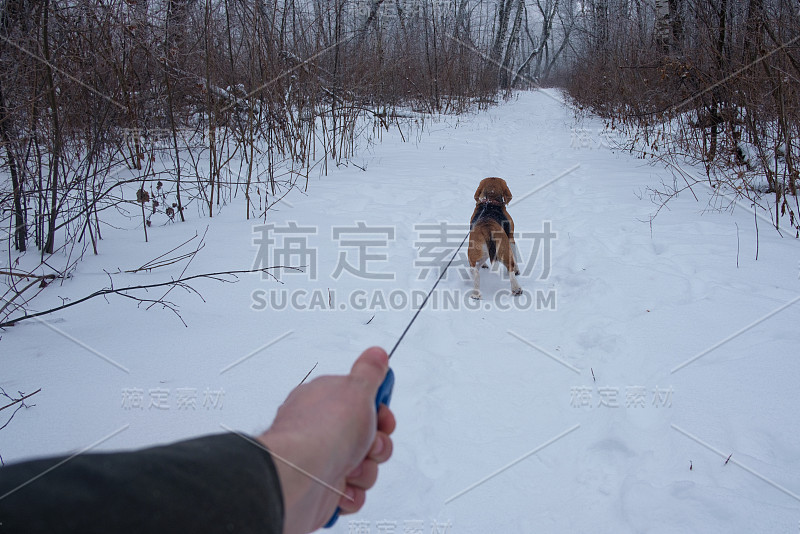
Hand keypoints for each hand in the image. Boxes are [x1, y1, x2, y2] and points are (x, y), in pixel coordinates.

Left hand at [258, 347, 395, 533]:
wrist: (300, 477)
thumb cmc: (322, 431)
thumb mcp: (356, 389)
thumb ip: (369, 372)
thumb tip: (376, 354)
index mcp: (324, 400)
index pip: (360, 401)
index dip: (378, 411)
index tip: (381, 415)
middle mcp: (320, 430)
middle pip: (367, 437)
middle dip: (377, 445)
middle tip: (368, 444)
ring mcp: (320, 460)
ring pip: (363, 467)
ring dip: (365, 471)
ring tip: (350, 468)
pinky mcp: (321, 490)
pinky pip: (351, 494)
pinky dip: (352, 494)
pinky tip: (341, 487)